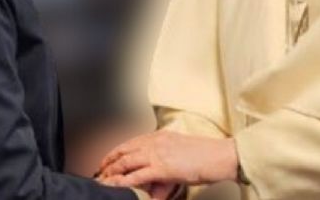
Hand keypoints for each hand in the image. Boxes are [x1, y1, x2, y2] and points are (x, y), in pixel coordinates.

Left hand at [97, 130, 237, 188]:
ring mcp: (158, 153)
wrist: (219, 156)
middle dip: (109, 161)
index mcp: (161, 135)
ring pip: (126, 162)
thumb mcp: (181, 154)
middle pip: (124, 150)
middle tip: (99, 170)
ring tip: (102, 179)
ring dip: (111, 171)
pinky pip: (136, 175)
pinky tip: (114, 185)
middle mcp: (156, 141)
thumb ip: (165, 164)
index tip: (108, 158)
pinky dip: (122, 181)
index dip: (117, 150)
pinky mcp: (162, 167)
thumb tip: (156, 179)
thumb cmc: (206, 156)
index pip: (132, 141)